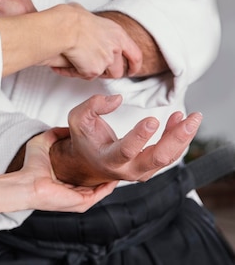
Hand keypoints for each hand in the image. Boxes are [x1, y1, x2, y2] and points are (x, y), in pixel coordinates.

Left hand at [17, 128, 117, 212]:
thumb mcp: (43, 143)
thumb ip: (55, 133)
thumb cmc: (30, 167)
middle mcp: (74, 190)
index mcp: (66, 179)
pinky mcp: (83, 202)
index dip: (95, 159)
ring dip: (111, 173)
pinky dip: (110, 182)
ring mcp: (79, 198)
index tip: (103, 147)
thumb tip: (68, 127)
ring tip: (119, 160)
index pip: (86, 171)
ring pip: (102, 185)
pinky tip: (115, 170)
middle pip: (97, 178)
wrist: (26, 182)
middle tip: (115, 153)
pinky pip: (102, 192)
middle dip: (106, 166)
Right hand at [44, 4, 142, 78]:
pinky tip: (64, 66)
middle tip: (93, 69)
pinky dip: (74, 72)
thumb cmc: (70, 18)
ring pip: (101, 75)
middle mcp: (115, 47)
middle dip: (106, 72)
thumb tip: (78, 15)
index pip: (135, 54)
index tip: (131, 70)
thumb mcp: (85, 12)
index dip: (134, 65)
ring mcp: (106, 61)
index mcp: (117, 33)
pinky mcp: (94, 70)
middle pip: (118, 70)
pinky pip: (84, 76)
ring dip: (90, 71)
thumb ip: (88, 20)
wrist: (64, 27)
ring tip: (75, 64)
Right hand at [49, 94, 202, 186]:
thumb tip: (117, 100)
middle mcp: (127, 170)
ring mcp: (142, 171)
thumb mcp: (78, 119)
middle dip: (175, 139)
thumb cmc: (85, 139)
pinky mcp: (151, 167)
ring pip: (168, 157)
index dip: (140, 136)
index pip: (126, 151)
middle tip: (189, 121)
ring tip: (191, 118)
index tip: (152, 120)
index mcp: (108, 159)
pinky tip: (180, 120)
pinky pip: (169, 154)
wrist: (88, 162)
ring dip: (182, 137)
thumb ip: (94, 105)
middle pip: (157, 158)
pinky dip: (177, 137)